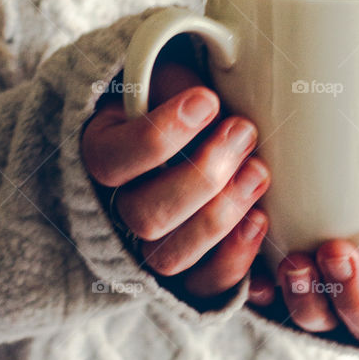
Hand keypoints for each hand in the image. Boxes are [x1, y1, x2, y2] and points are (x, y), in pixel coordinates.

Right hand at [81, 60, 270, 299]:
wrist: (185, 125)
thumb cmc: (175, 95)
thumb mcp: (164, 74)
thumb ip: (173, 79)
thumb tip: (209, 88)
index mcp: (98, 153)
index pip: (110, 159)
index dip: (159, 136)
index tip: (207, 99)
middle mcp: (114, 208)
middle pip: (144, 216)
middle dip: (203, 176)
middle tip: (243, 131)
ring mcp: (148, 244)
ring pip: (169, 256)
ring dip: (222, 215)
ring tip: (259, 170)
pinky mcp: (186, 270)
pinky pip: (201, 286)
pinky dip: (234, 259)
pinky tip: (260, 219)